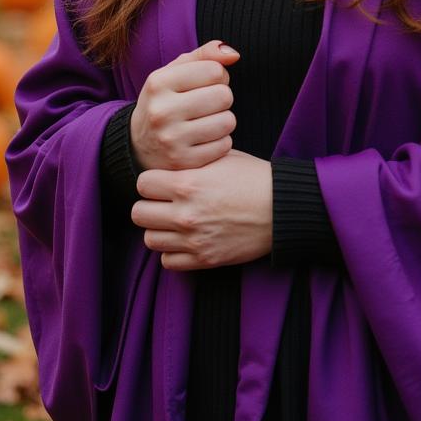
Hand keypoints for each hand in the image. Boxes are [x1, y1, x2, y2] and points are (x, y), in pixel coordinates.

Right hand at [130, 40, 238, 171]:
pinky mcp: (183, 162)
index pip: (215, 70)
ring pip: (228, 121)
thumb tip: (234, 55)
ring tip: (207, 120)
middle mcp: (161, 111)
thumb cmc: (166, 99)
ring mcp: (171, 139)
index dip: (218, 75)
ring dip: (224, 120)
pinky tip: (204, 139)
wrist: (139, 144)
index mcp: (158, 83)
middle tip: (208, 103)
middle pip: (224, 95)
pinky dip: (220, 141)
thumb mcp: (176, 71)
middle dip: (222, 97)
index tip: (206, 84)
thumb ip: (206, 55)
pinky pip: (224, 145)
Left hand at [132, 150, 272, 270]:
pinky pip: (168, 262)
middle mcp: (185, 213)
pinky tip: (184, 239)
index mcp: (188, 183)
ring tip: (173, 222)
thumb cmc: (253, 177)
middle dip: (149, 205)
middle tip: (164, 202)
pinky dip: (172, 252)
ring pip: (149, 239)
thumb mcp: (221, 158)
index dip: (152, 181)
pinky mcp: (204, 259)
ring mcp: (194, 239)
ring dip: (159, 229)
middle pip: (138, 213)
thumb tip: (168, 166)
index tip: (162, 182)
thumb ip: (191, 162)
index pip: (142, 184)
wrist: (281, 208)